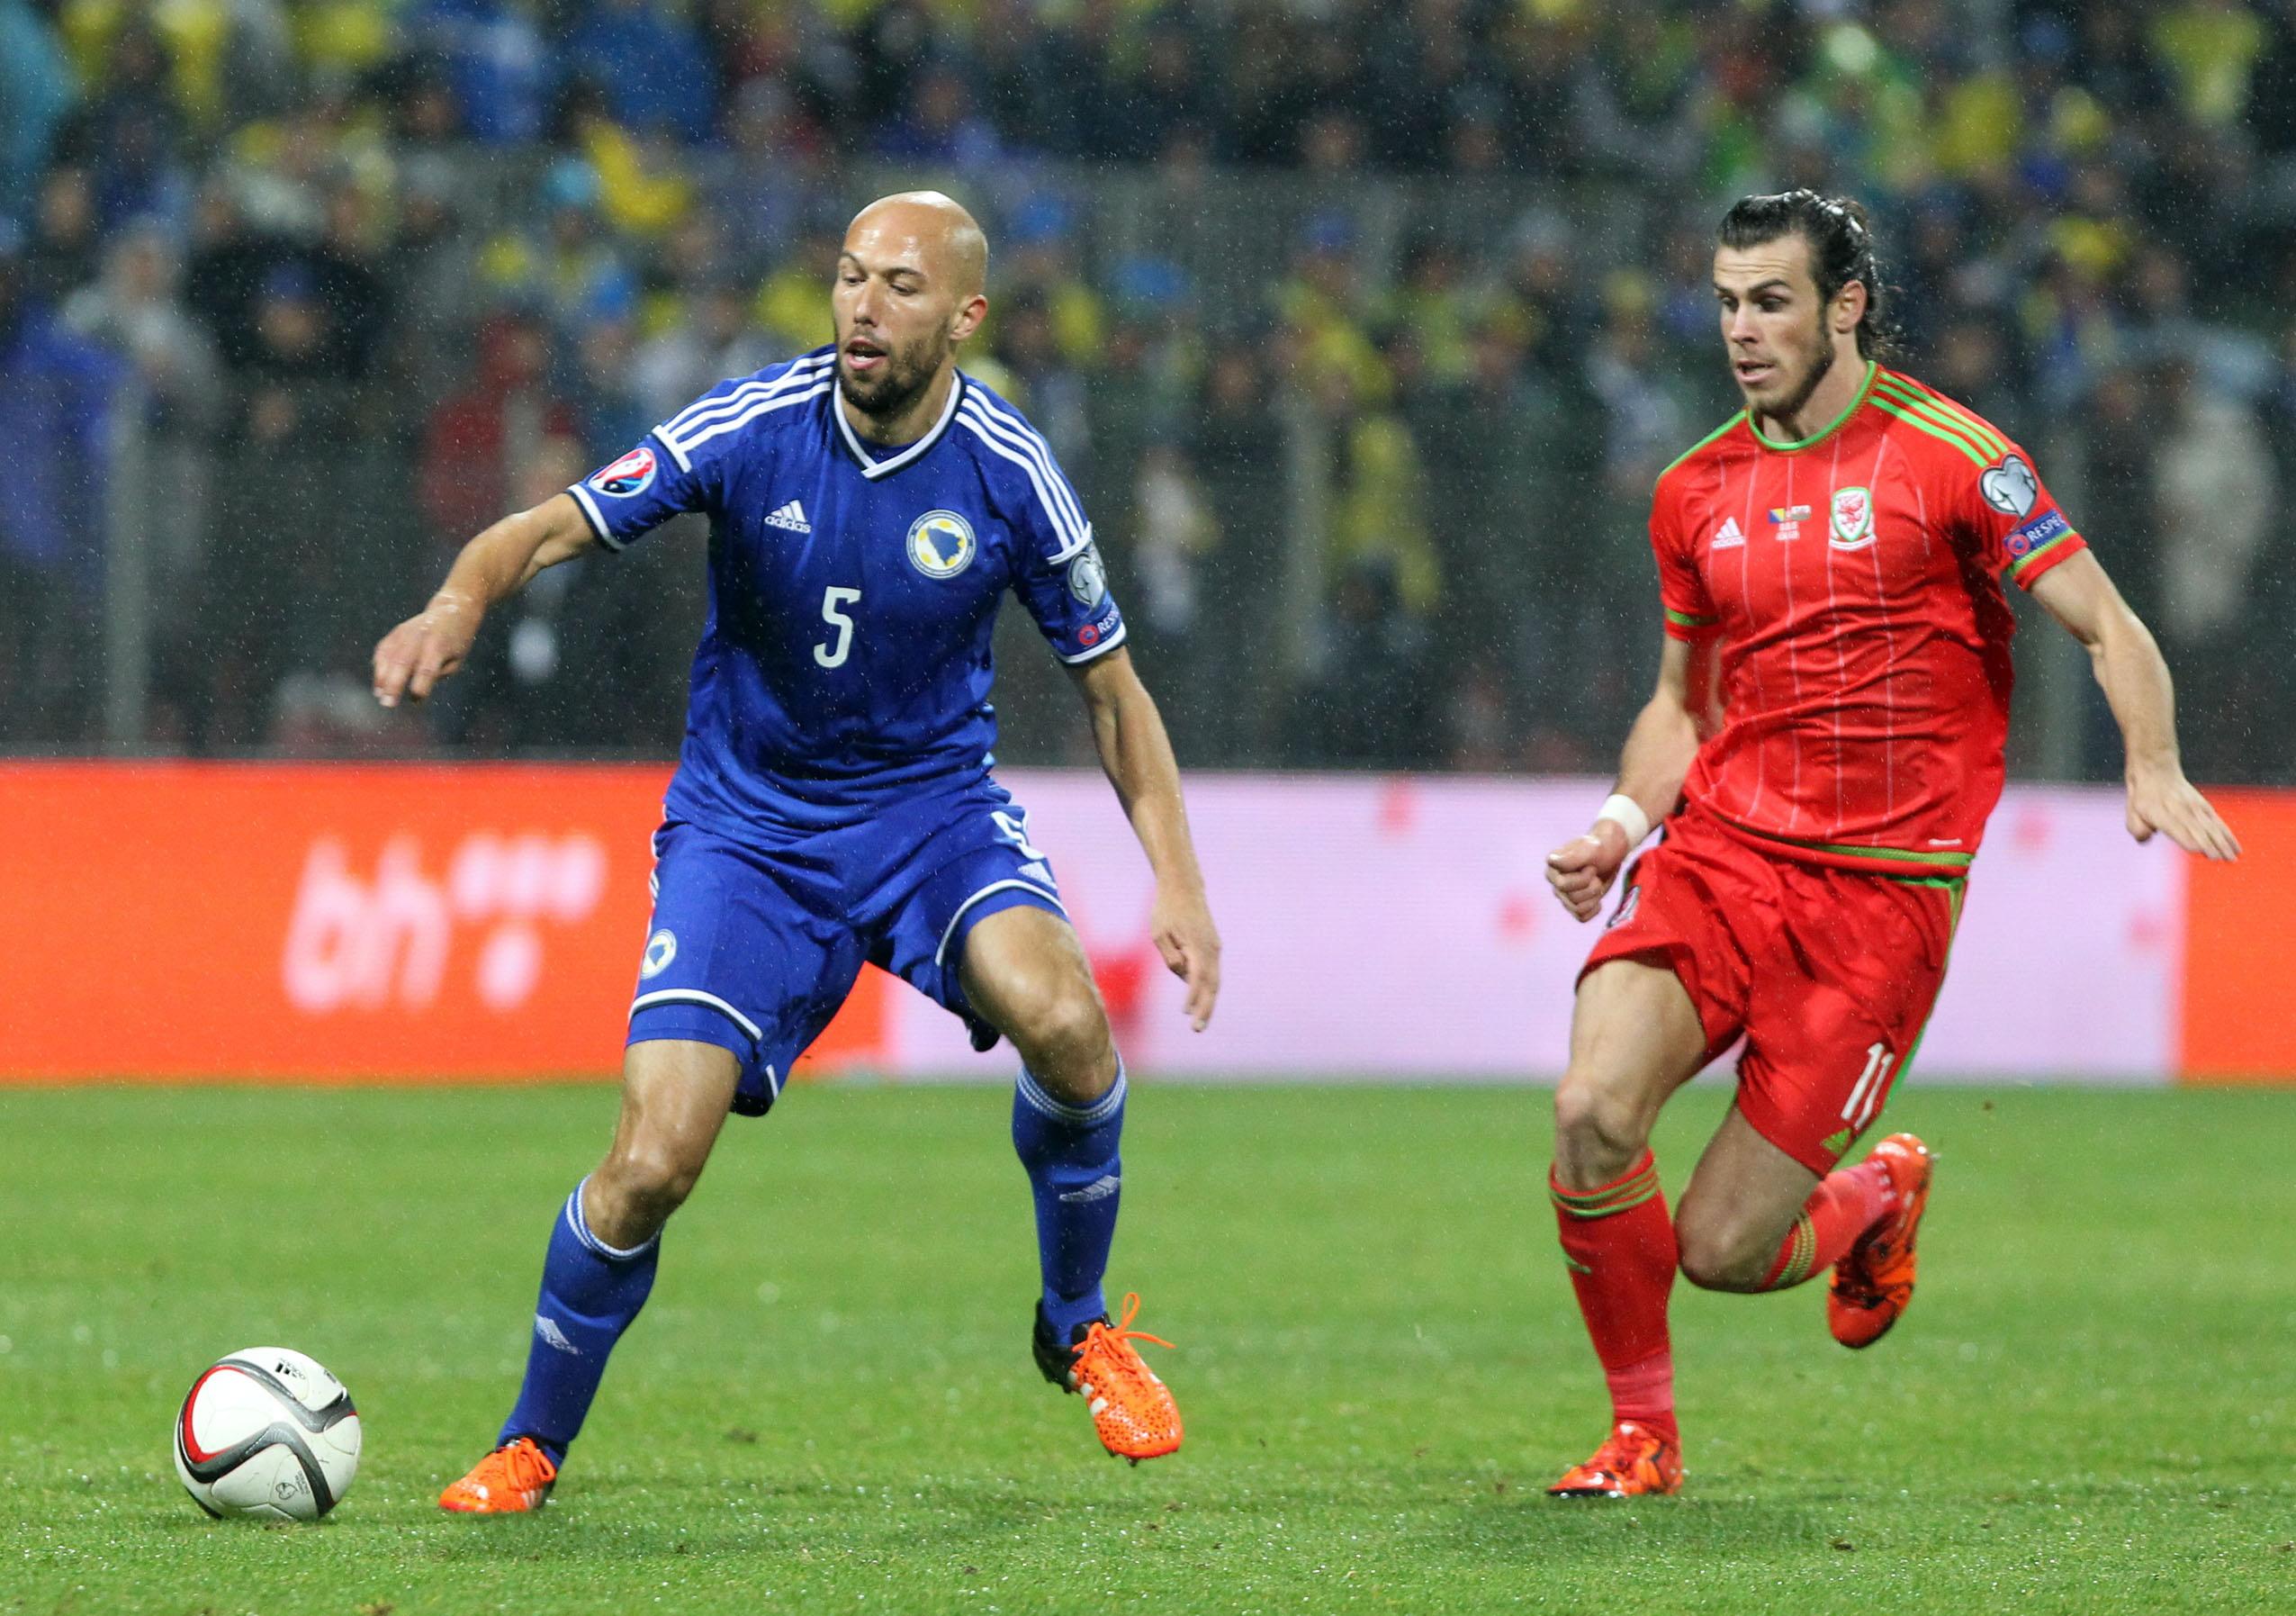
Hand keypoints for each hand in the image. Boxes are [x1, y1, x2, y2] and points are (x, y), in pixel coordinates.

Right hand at [372, 592, 482, 707]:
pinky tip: (379, 683)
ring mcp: (405, 633)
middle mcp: (419, 638)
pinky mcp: (396, 632)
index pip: (427, 669)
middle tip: (388, 704)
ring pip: (389, 657)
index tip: (416, 701)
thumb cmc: (456, 642)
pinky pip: (383, 650)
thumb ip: (438, 674)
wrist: (452, 610)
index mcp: (439, 646)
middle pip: (403, 663)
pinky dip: (379, 667)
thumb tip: (415, 691)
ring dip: (382, 678)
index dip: (420, 687)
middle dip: (394, 685)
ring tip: (380, 695)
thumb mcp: (457, 660)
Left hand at [1150, 882, 1220, 1031]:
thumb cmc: (1166, 910)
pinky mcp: (1212, 948)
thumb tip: (1181, 973)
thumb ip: (1169, 955)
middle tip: (1197, 1030)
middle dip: (1206, 1009)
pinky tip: (1197, 1002)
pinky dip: (1206, 989)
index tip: (1185, 1013)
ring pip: (1214, 981)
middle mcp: (1211, 949)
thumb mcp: (1158, 932)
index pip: (1197, 977)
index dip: (1192, 996)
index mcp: (1197, 945)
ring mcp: (1214, 948)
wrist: (1184, 888)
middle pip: (1212, 985)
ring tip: (1198, 1022)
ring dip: (1208, 1002)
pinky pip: (1211, 973)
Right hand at [1546, 820, 1631, 922]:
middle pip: (1572, 898)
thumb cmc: (1601, 847)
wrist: (1612, 852)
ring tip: (1597, 882)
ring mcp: (1564, 894)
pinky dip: (1593, 909)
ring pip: (1577, 909)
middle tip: (1596, 873)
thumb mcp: (1590, 848)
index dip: (1583, 878)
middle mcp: (1554, 881)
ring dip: (1594, 896)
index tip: (1591, 865)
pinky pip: (1581, 917)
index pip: (1563, 885)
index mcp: (1552, 867)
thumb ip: (1572, 857)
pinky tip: (1598, 899)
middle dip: (1591, 887)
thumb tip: (1551, 861)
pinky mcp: (1574, 904)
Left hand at [2126, 765, 2240, 860]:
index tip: (2202, 851)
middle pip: (2201, 830)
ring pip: (2213, 827)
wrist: (2157, 771)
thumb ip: (2137, 829)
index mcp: (2163, 815)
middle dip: (2213, 845)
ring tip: (2233, 858)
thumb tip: (2147, 838)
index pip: (2180, 830)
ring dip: (2224, 842)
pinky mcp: (2204, 807)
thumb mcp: (2131, 813)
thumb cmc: (2143, 798)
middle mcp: (2182, 811)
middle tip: (2225, 860)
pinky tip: (2237, 848)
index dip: (2191, 840)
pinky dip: (2228, 835)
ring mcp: (2195, 808)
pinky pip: (2218, 823)